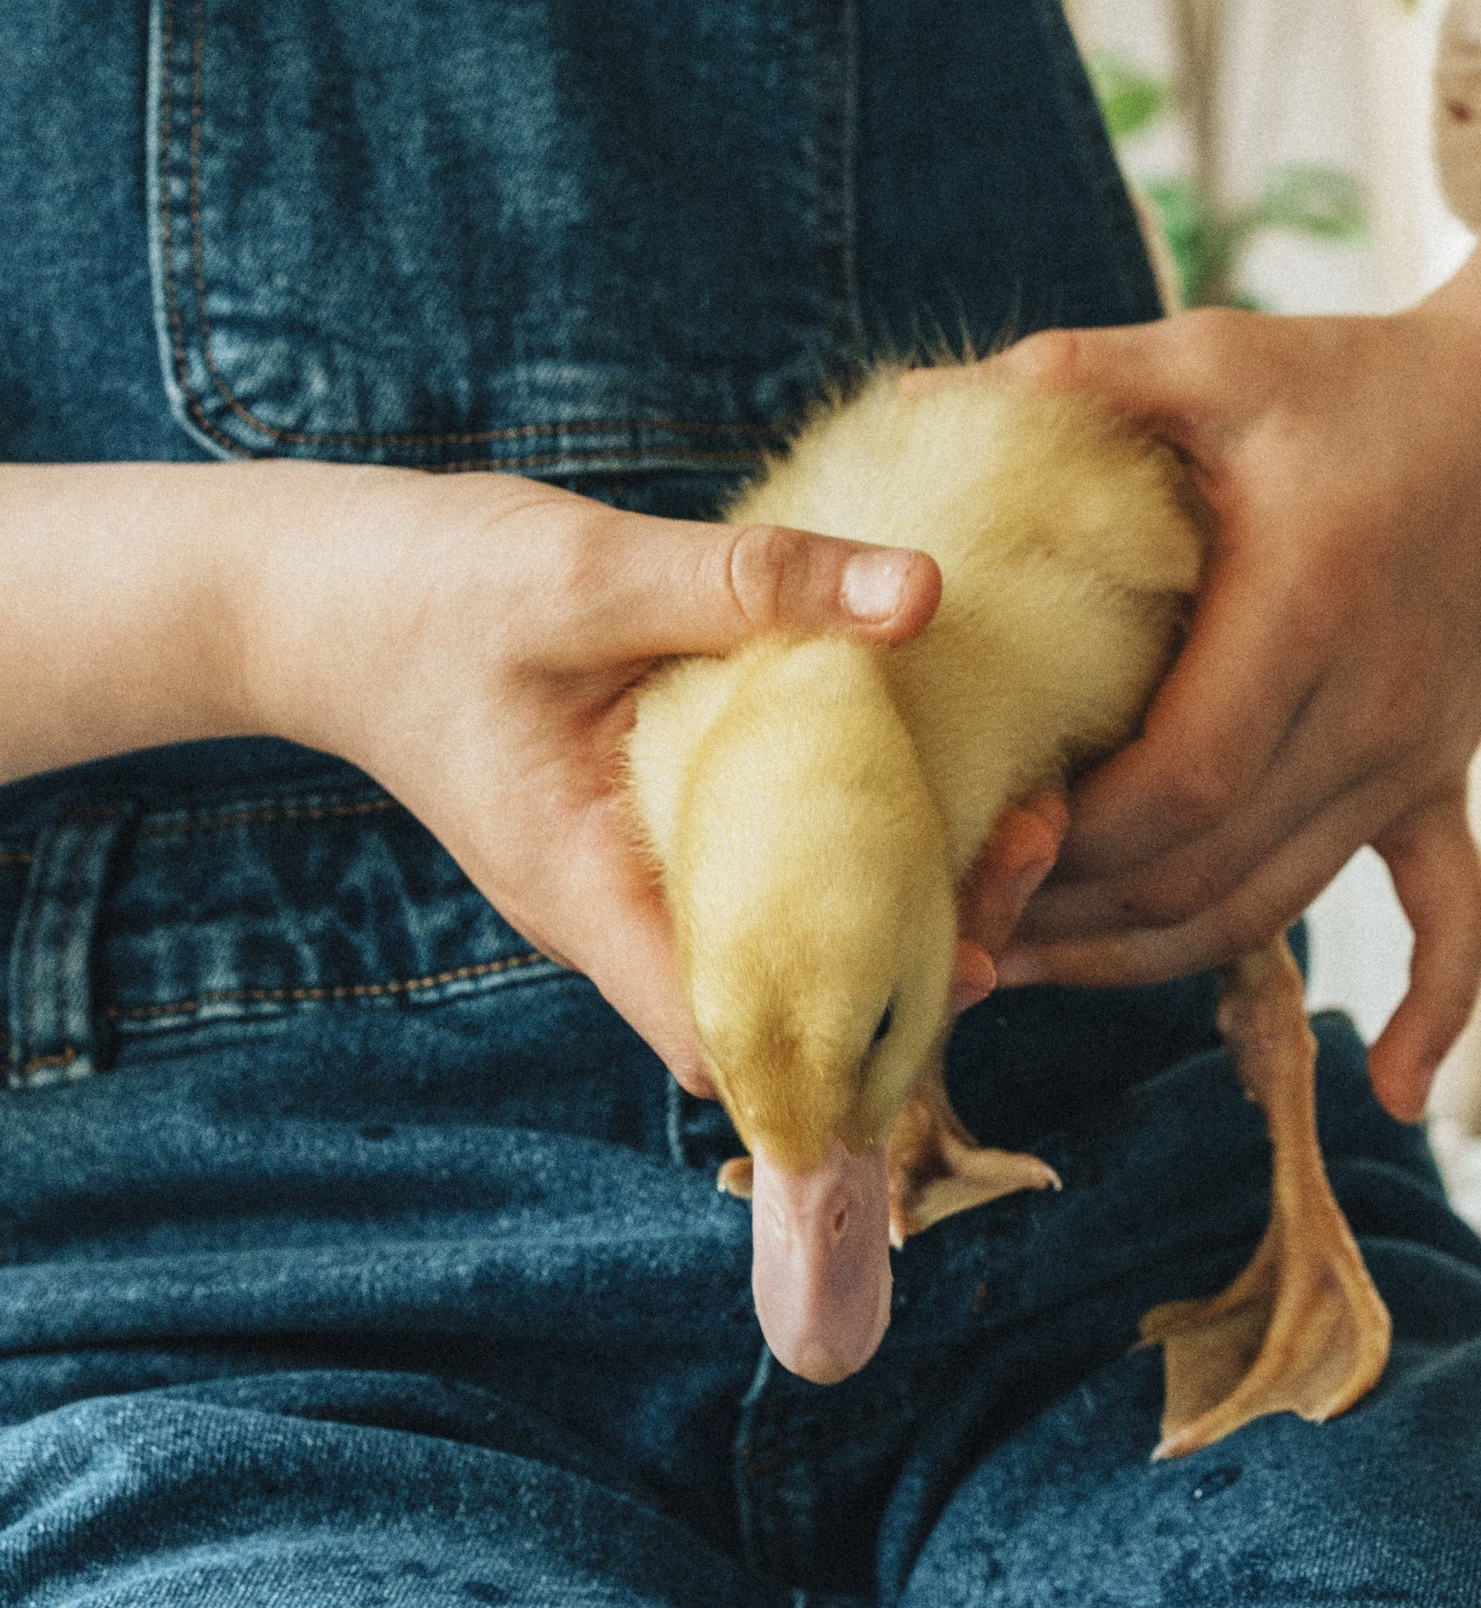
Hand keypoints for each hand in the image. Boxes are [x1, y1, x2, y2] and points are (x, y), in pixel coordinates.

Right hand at [240, 465, 1028, 1097]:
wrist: (314, 592)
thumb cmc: (428, 589)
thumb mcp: (590, 572)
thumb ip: (751, 584)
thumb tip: (922, 596)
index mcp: (591, 893)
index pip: (733, 1035)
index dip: (853, 1034)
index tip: (972, 965)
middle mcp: (623, 910)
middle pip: (791, 991)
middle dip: (922, 949)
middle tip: (1038, 850)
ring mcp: (640, 872)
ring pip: (793, 923)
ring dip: (906, 885)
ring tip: (1028, 807)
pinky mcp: (657, 820)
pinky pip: (774, 855)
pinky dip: (857, 828)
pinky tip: (944, 763)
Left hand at [979, 306, 1480, 1120]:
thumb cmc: (1357, 377)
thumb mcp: (1213, 358)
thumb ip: (1073, 379)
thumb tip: (917, 390)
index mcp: (1306, 610)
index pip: (1181, 782)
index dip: (1075, 844)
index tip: (972, 850)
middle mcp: (1372, 710)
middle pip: (1211, 872)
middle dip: (1072, 922)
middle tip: (948, 936)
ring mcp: (1417, 757)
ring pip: (1275, 907)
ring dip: (1150, 961)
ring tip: (1022, 974)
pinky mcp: (1443, 777)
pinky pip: (1455, 918)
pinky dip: (1433, 1011)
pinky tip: (1394, 1095)